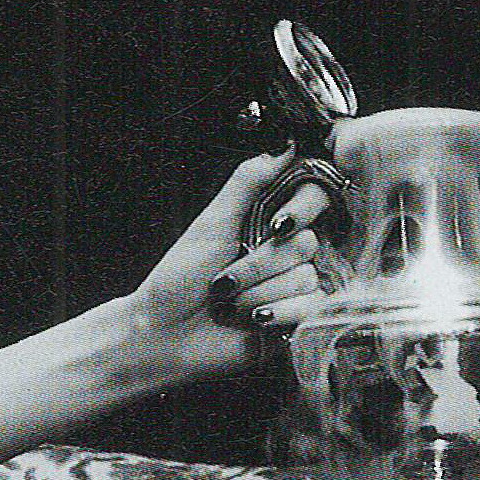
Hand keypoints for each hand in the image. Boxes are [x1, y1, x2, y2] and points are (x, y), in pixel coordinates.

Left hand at [130, 153, 334, 387]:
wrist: (166, 332)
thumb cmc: (180, 277)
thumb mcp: (211, 222)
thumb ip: (247, 182)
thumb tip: (283, 146)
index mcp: (270, 223)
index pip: (313, 199)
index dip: (302, 208)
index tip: (276, 224)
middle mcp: (288, 253)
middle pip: (306, 243)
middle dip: (257, 263)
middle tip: (225, 277)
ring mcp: (296, 288)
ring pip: (305, 277)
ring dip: (258, 292)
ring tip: (231, 303)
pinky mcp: (300, 322)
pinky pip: (310, 308)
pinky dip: (275, 313)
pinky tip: (254, 320)